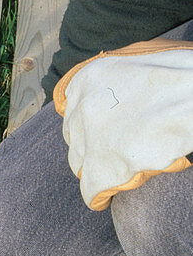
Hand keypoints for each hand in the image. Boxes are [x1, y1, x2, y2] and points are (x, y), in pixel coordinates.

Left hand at [55, 39, 192, 209]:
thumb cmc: (185, 74)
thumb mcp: (146, 56)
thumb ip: (121, 70)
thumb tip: (117, 82)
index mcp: (88, 79)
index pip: (74, 108)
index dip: (91, 122)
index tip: (104, 131)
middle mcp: (82, 107)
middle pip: (76, 137)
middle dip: (92, 145)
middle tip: (115, 152)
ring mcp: (91, 139)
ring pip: (80, 163)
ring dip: (96, 168)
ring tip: (119, 172)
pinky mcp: (103, 169)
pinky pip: (91, 190)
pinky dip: (98, 196)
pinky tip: (105, 199)